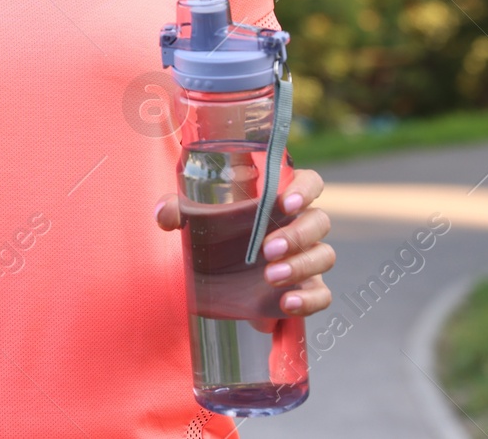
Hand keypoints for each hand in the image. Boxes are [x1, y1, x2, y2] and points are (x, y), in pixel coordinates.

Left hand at [155, 167, 334, 321]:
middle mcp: (298, 227)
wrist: (217, 284)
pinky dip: (310, 300)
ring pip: (324, 256)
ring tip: (270, 276)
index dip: (304, 189)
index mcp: (278, 201)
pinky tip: (287, 303)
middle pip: (319, 221)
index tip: (285, 202)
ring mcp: (306, 259)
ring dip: (301, 265)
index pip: (309, 183)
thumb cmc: (214, 240)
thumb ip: (177, 211)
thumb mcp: (194, 223)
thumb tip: (164, 214)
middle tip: (266, 249)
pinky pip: (322, 295)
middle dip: (296, 235)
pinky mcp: (306, 290)